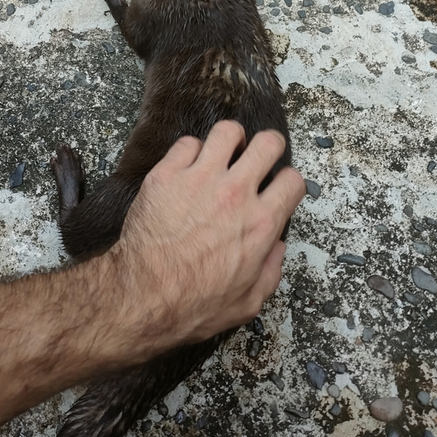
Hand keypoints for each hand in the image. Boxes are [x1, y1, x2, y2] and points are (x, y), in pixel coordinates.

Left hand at [113, 122, 304, 347]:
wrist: (143, 296)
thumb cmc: (193, 304)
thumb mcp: (248, 301)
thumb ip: (271, 270)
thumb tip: (277, 247)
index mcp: (260, 223)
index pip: (292, 181)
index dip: (288, 183)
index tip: (278, 187)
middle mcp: (235, 194)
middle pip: (268, 144)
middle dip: (268, 147)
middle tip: (258, 156)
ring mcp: (200, 179)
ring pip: (227, 132)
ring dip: (230, 140)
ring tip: (224, 152)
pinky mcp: (167, 174)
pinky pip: (187, 143)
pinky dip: (190, 152)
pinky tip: (188, 166)